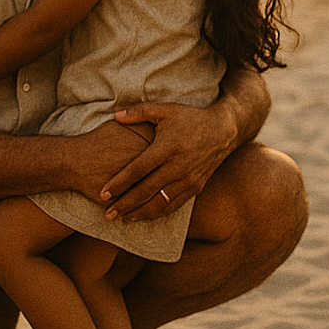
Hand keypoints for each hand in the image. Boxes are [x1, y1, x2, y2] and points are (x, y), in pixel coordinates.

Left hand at [100, 101, 235, 221]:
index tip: (103, 193)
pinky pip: (174, 205)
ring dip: (140, 213)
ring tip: (122, 218)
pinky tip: (144, 216)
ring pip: (160, 202)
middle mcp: (179, 166)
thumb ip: (139, 112)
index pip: (138, 169)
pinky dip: (158, 213)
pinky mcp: (196, 187)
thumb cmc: (191, 118)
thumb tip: (116, 115)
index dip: (120, 183)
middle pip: (146, 190)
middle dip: (125, 204)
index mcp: (168, 147)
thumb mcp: (167, 110)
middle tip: (108, 214)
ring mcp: (189, 179)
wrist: (225, 130)